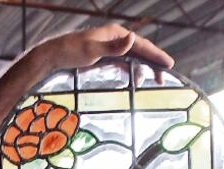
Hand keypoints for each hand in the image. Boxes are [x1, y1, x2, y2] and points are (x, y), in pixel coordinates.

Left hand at [35, 24, 173, 82]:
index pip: (141, 44)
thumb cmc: (71, 51)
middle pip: (140, 50)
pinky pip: (123, 62)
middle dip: (153, 63)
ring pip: (133, 57)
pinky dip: (131, 70)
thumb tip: (132, 38)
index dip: (156, 55)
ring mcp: (110, 47)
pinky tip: (135, 79)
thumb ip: (114, 47)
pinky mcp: (105, 56)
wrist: (54, 56)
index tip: (169, 64)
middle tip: (163, 78)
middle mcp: (116, 38)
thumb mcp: (93, 50)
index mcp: (116, 33)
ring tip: (153, 81)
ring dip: (143, 68)